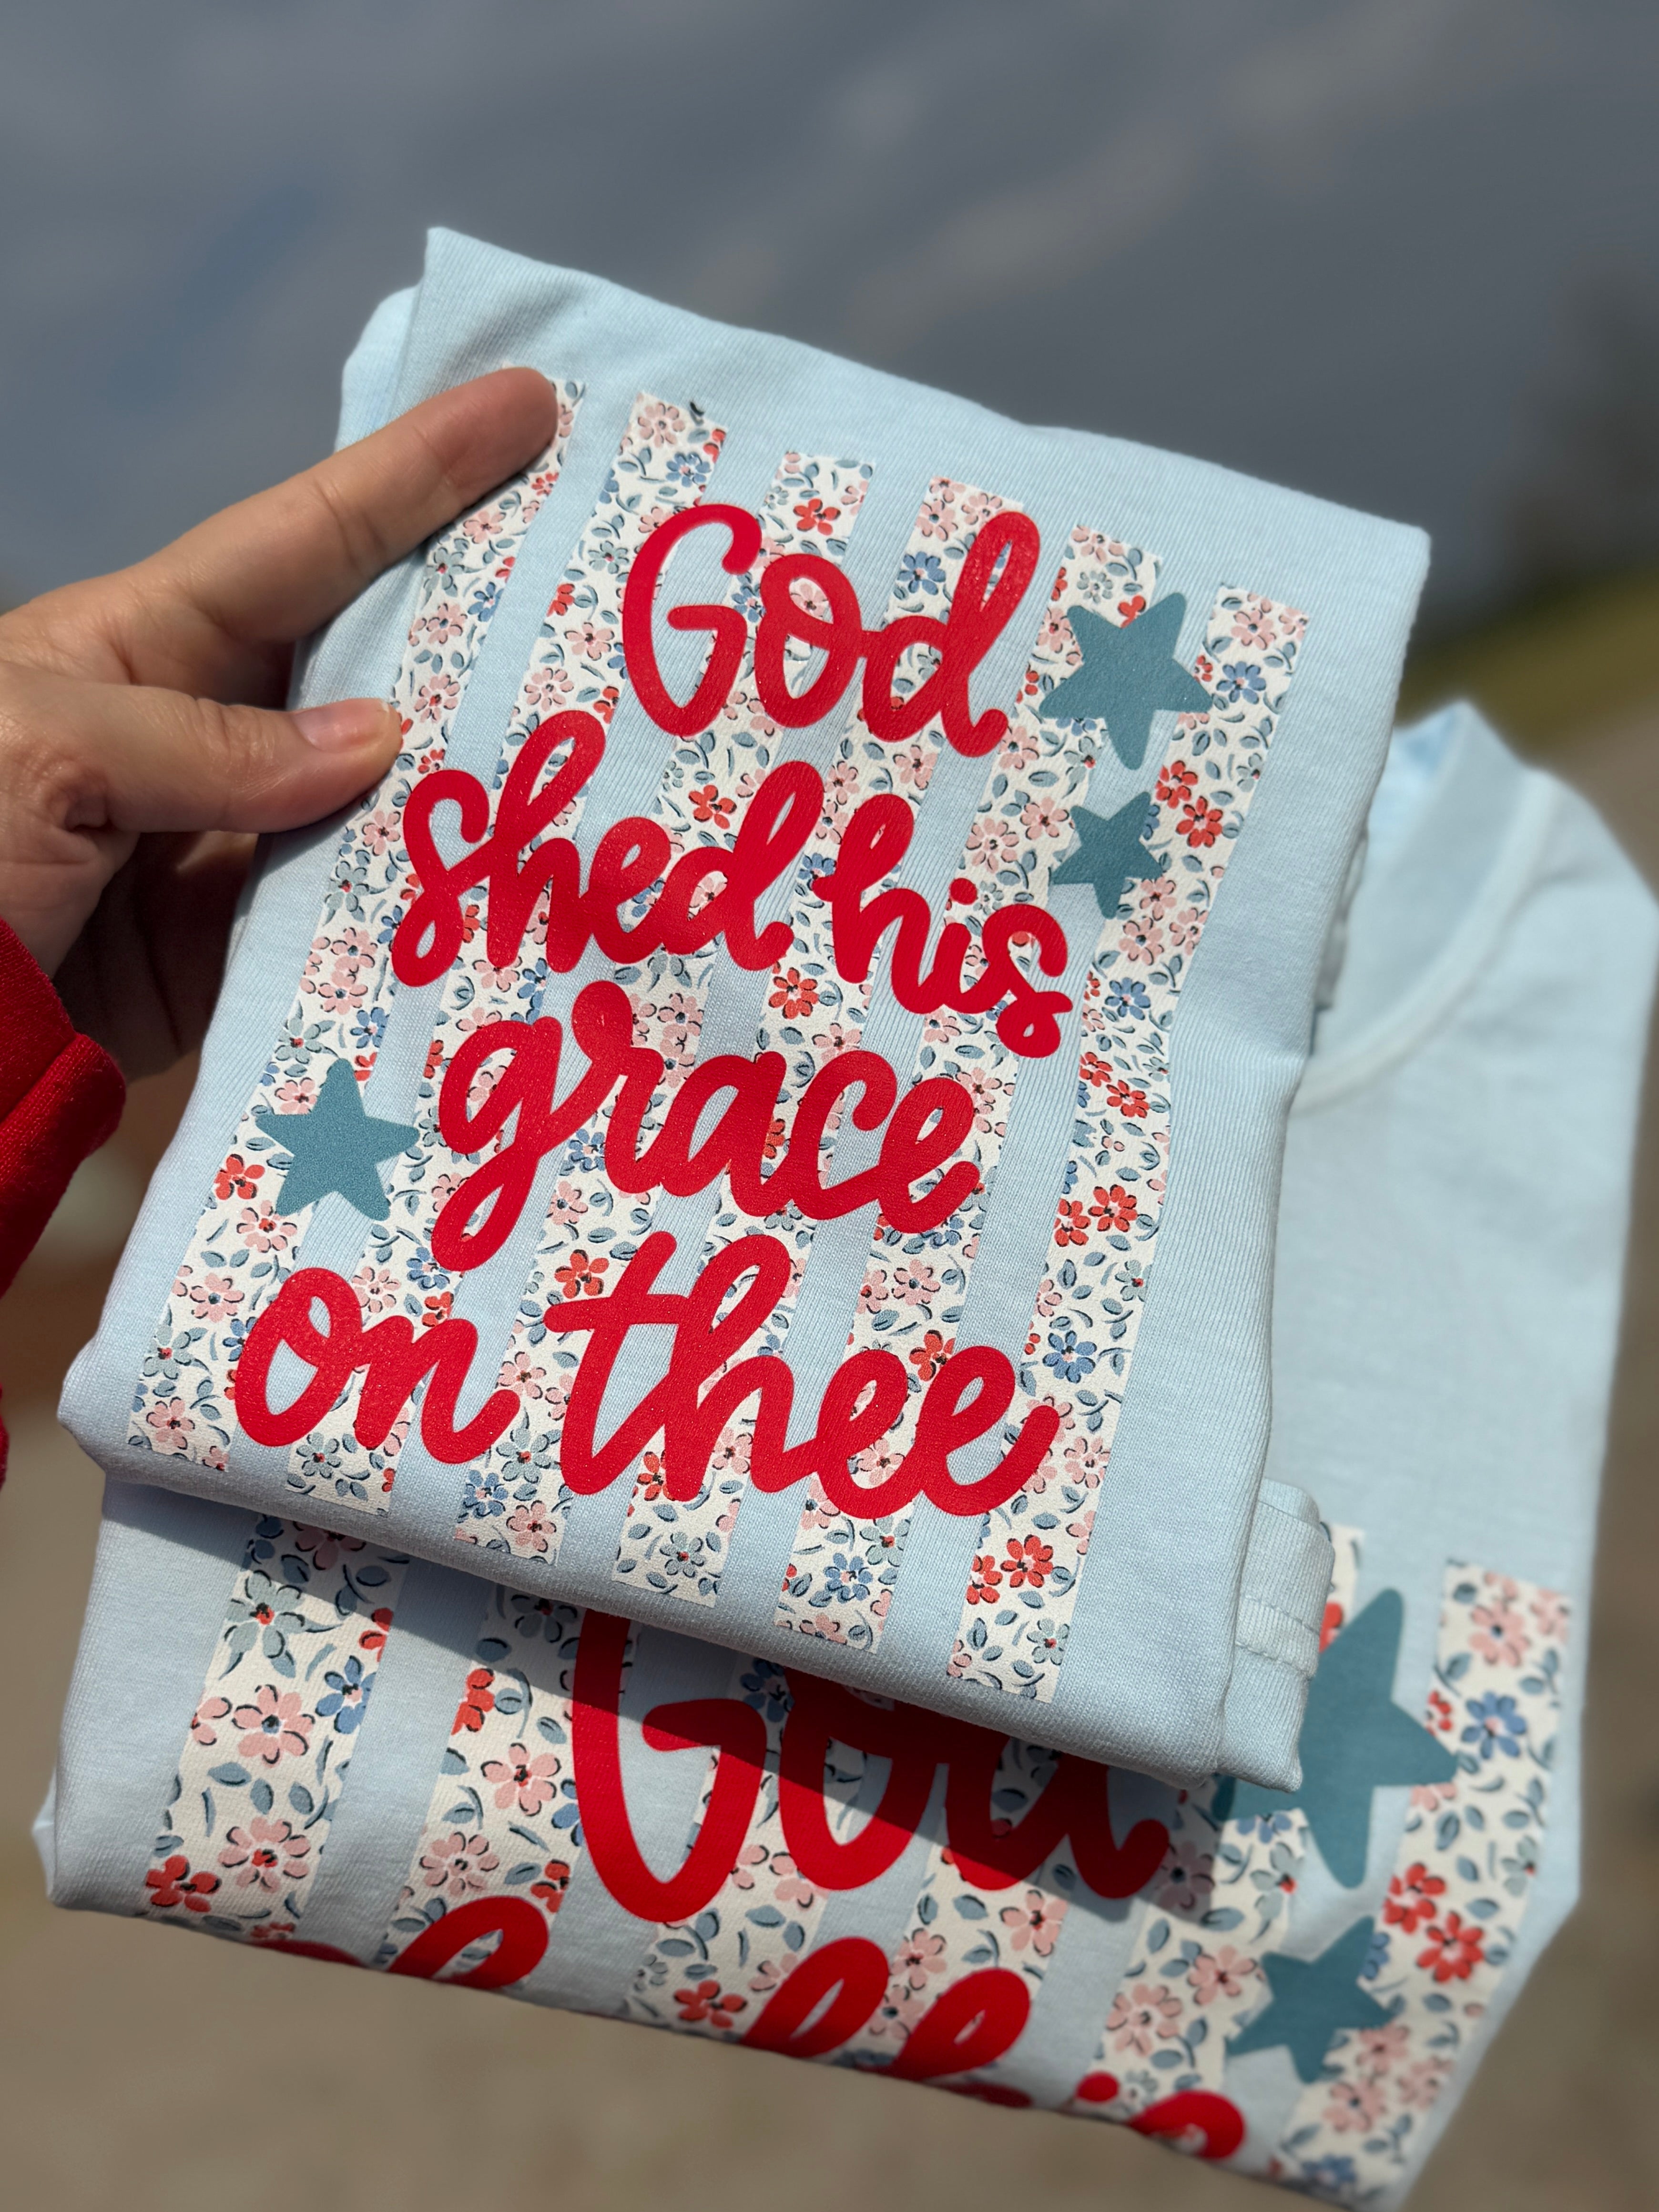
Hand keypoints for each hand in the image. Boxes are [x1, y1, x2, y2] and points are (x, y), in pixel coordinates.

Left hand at [0, 367, 558, 1075]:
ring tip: (595, 744)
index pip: (304, 539)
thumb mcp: (44, 755)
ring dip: (472, 780)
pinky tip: (507, 885)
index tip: (524, 408)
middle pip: (367, 661)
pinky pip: (353, 916)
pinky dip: (422, 907)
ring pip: (381, 797)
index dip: (416, 474)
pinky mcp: (237, 950)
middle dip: (478, 619)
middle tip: (600, 576)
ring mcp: (227, 845)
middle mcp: (202, 734)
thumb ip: (211, 745)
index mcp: (140, 646)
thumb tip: (378, 742)